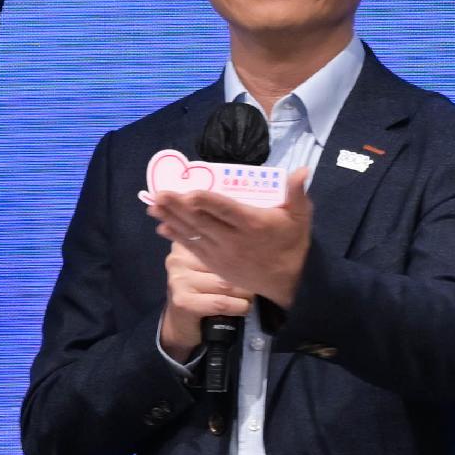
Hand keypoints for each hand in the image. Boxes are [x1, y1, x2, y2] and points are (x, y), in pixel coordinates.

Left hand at [146, 163, 313, 306]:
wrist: (287, 283)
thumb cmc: (291, 244)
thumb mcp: (301, 218)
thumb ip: (297, 194)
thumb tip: (302, 171)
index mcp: (253, 224)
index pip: (226, 210)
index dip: (207, 201)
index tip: (188, 192)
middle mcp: (234, 240)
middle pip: (202, 221)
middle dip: (178, 207)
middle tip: (158, 193)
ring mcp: (222, 254)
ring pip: (193, 234)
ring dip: (171, 220)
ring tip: (152, 206)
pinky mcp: (216, 264)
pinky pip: (193, 248)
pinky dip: (176, 237)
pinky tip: (162, 227)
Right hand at [155, 242, 252, 364]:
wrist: (181, 323)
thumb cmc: (202, 291)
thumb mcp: (209, 266)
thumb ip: (224, 253)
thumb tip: (258, 248)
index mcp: (187, 242)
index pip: (223, 242)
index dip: (244, 253)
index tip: (258, 261)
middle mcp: (178, 257)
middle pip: (226, 263)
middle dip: (246, 276)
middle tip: (257, 284)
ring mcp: (178, 279)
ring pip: (225, 284)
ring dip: (245, 294)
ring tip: (250, 297)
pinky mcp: (182, 301)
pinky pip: (220, 302)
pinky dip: (237, 307)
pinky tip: (242, 308)